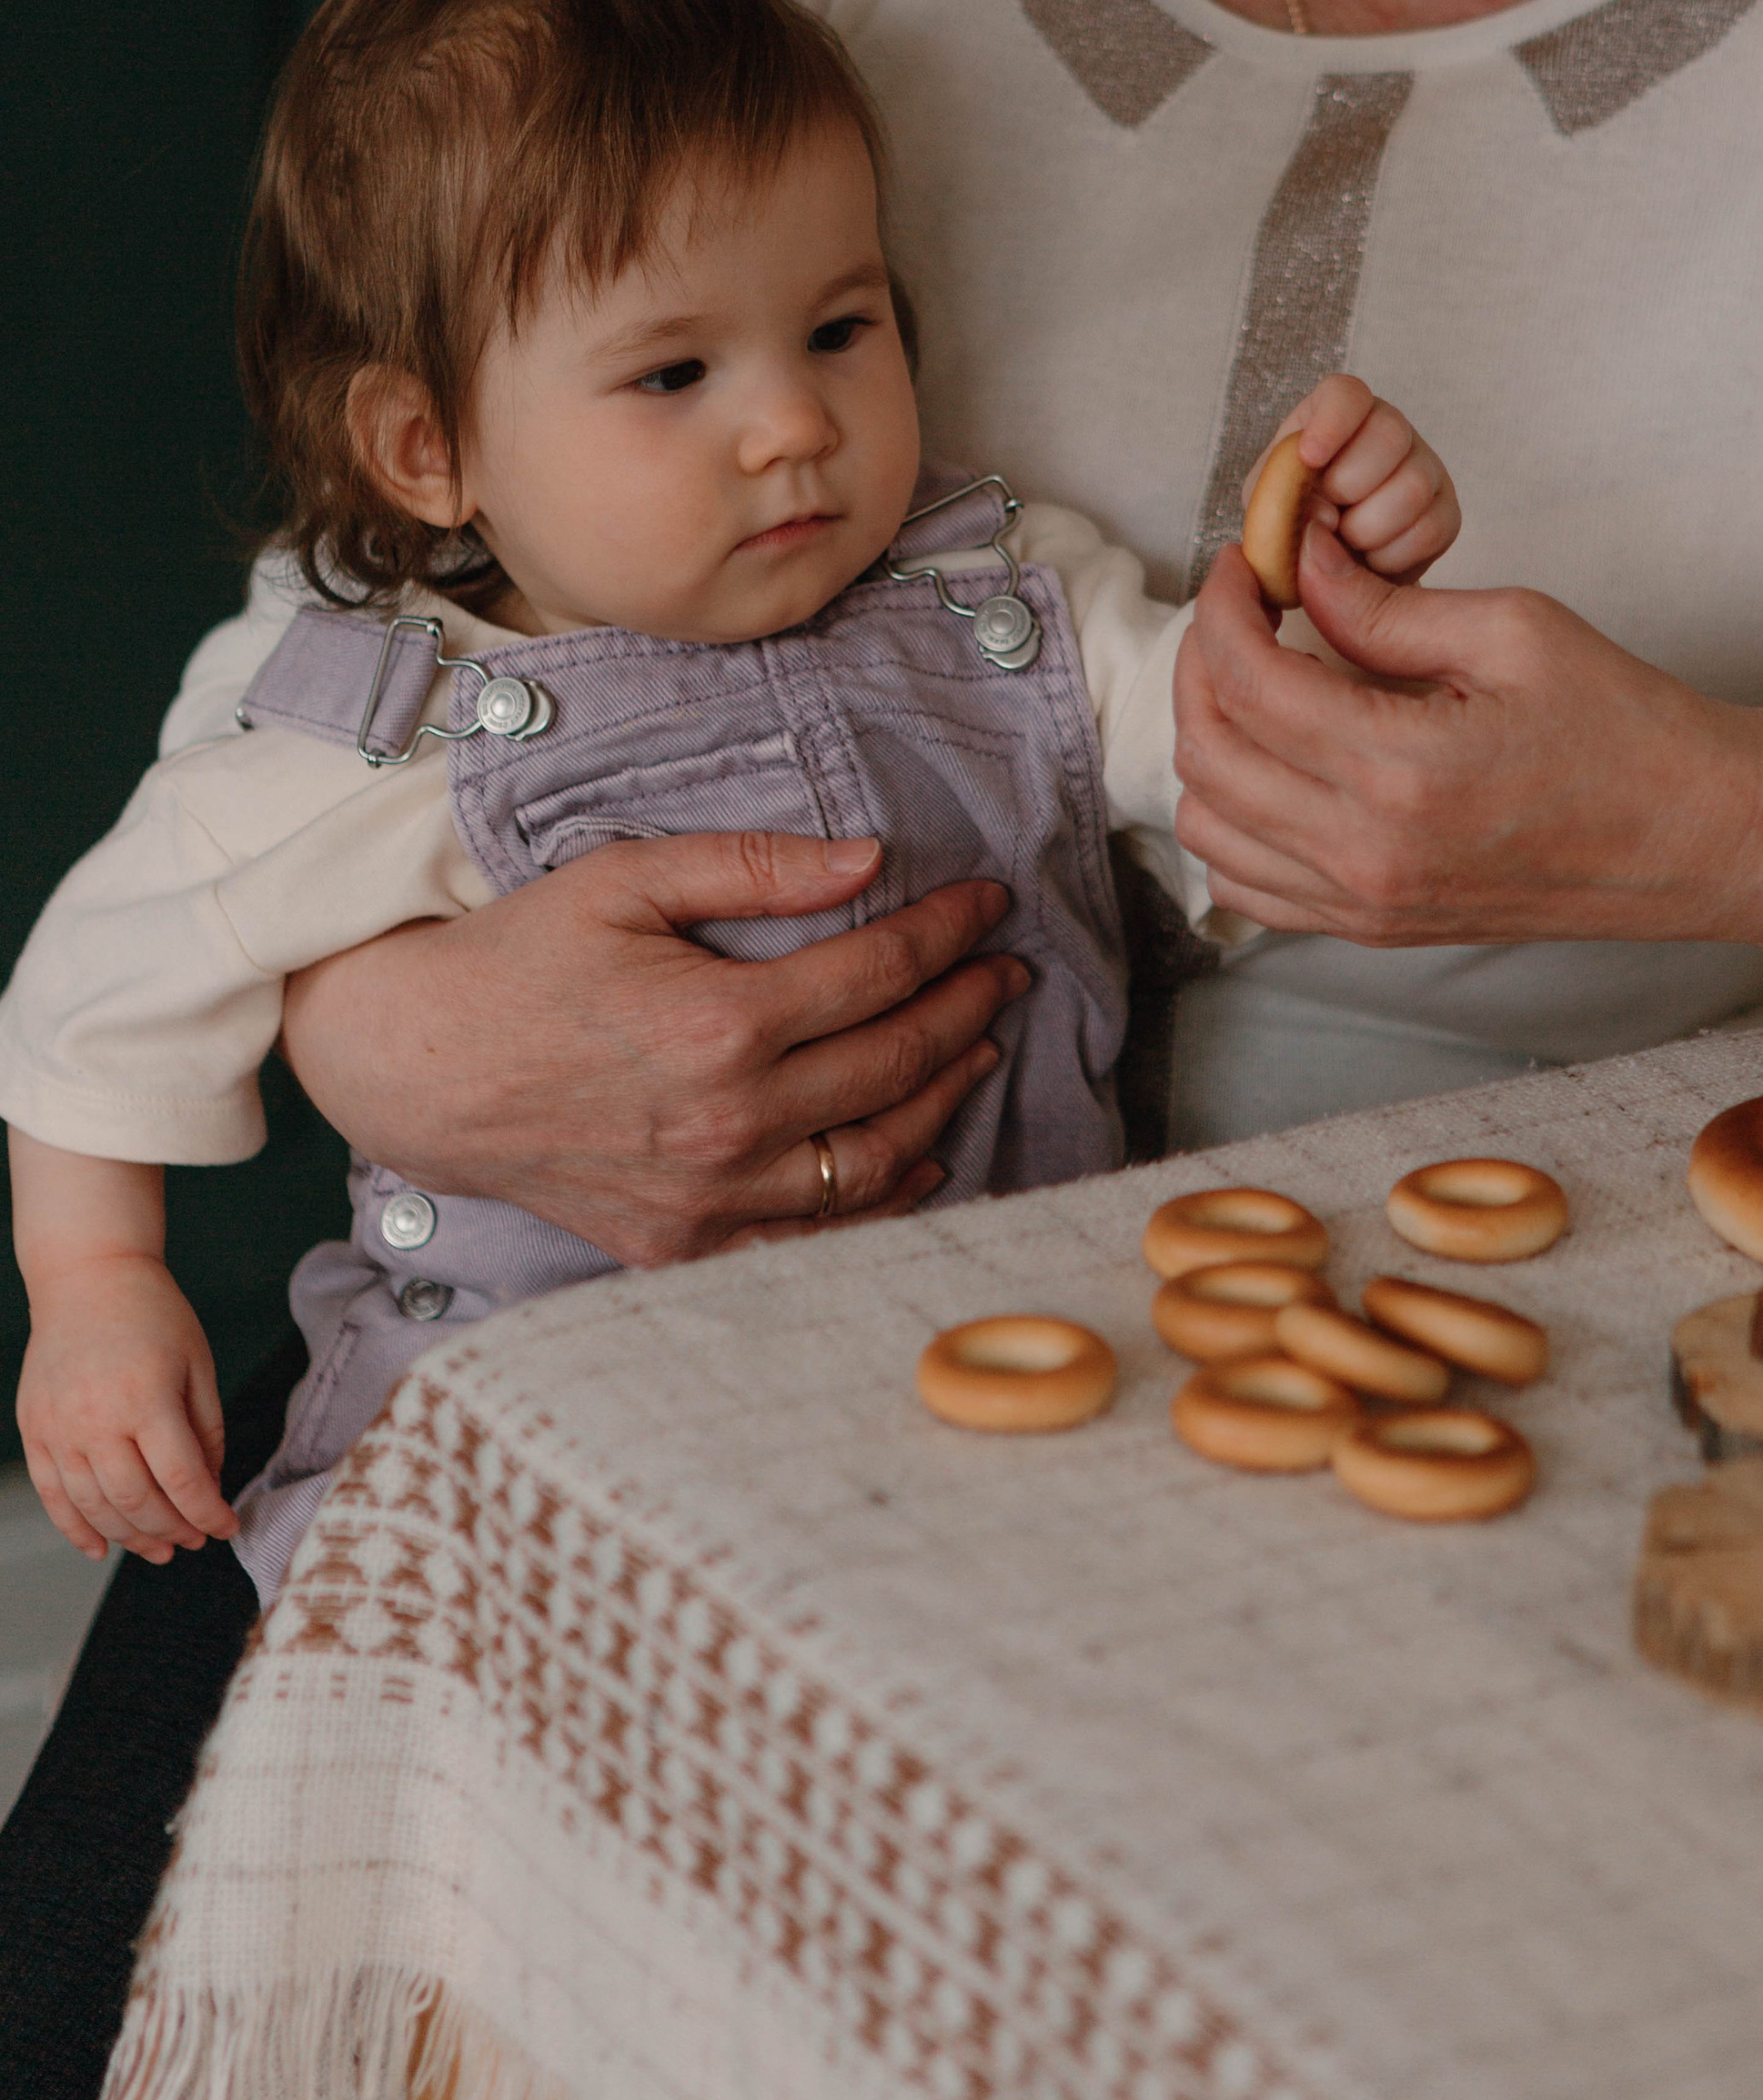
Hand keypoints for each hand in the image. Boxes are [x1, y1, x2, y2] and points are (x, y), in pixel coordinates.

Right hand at [18, 1257, 234, 1564]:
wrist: (88, 1278)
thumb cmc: (152, 1314)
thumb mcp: (197, 1363)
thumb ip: (206, 1428)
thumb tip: (211, 1484)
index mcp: (146, 1399)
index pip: (181, 1479)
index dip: (207, 1514)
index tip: (226, 1527)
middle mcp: (97, 1419)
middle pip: (137, 1502)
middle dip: (172, 1531)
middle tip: (194, 1542)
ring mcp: (59, 1428)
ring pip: (94, 1508)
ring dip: (129, 1539)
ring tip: (159, 1550)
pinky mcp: (34, 1430)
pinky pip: (52, 1495)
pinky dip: (75, 1529)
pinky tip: (100, 1548)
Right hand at [280, 830, 1028, 1260]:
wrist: (419, 1069)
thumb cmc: (518, 960)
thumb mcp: (625, 879)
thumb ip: (752, 866)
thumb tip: (869, 856)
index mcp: (718, 1024)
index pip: (879, 972)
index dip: (947, 932)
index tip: (987, 903)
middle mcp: (727, 1122)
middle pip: (895, 1063)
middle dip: (966, 1006)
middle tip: (1005, 969)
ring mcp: (708, 1196)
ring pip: (876, 1158)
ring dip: (946, 1099)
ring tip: (979, 1047)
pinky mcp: (682, 1243)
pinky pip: (814, 1233)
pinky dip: (883, 1198)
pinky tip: (921, 1156)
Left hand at [1176, 526, 1723, 942]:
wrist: (1693, 837)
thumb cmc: (1626, 729)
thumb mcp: (1514, 630)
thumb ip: (1386, 605)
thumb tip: (1301, 565)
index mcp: (1404, 771)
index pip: (1248, 681)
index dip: (1224, 608)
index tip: (1243, 566)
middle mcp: (1369, 854)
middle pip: (1210, 751)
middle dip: (1201, 664)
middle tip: (1240, 612)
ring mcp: (1366, 905)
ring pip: (1210, 826)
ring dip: (1210, 741)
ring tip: (1254, 682)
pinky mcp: (1374, 930)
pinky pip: (1247, 888)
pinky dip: (1232, 820)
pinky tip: (1272, 763)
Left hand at [1249, 376, 1458, 582]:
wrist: (1324, 569)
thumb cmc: (1293, 522)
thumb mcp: (1270, 502)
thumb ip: (1282, 496)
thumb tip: (1322, 512)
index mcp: (1337, 414)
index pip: (1347, 393)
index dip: (1331, 422)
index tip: (1309, 458)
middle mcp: (1389, 430)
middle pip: (1390, 433)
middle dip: (1348, 485)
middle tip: (1325, 515)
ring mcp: (1425, 469)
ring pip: (1412, 486)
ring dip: (1366, 528)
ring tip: (1344, 542)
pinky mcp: (1446, 514)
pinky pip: (1428, 530)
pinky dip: (1390, 556)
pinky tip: (1370, 558)